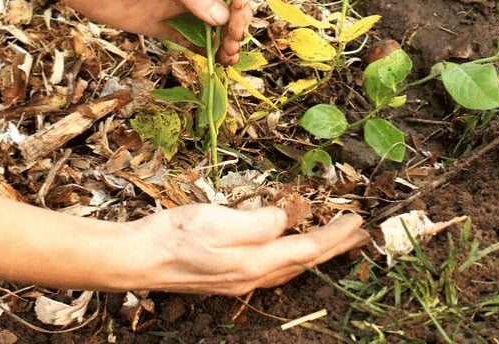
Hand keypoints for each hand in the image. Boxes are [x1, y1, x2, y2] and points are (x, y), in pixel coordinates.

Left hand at [50, 0, 259, 64]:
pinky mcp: (166, 26)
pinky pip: (194, 40)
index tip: (241, 3)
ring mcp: (182, 4)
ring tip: (228, 54)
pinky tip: (217, 62)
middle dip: (238, 19)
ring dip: (227, 39)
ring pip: (216, 24)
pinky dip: (207, 52)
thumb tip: (223, 18)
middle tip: (232, 35)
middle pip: (231, 2)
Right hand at [133, 206, 368, 294]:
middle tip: (362, 235)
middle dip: (336, 247)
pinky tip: (291, 251)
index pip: (308, 249)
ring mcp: (240, 280)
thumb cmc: (174, 236)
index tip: (358, 220)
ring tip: (337, 241)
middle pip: (306, 263)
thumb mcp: (220, 219)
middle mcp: (252, 277)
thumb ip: (260, 221)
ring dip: (318, 253)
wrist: (137, 259)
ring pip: (291, 267)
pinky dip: (294, 257)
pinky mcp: (229, 277)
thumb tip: (289, 218)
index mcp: (254, 262)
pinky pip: (274, 268)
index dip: (336, 235)